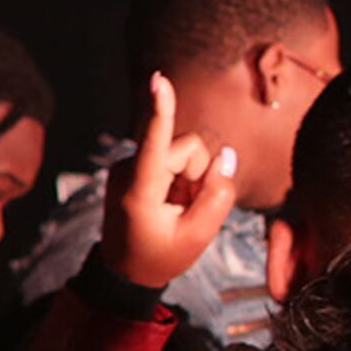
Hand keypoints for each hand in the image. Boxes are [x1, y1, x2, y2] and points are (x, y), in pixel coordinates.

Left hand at [110, 72, 241, 293]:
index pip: (154, 144)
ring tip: (176, 208)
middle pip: (188, 148)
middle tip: (186, 208)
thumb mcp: (198, 234)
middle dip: (199, 174)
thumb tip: (224, 155)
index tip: (158, 80)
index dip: (160, 110)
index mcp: (139, 191)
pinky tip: (170, 202)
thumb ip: (218, 194)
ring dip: (191, 179)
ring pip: (185, 152)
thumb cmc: (160, 256)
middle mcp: (128, 171)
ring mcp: (128, 166)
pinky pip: (174, 160)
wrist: (126, 270)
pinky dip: (181, 180)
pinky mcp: (135, 165)